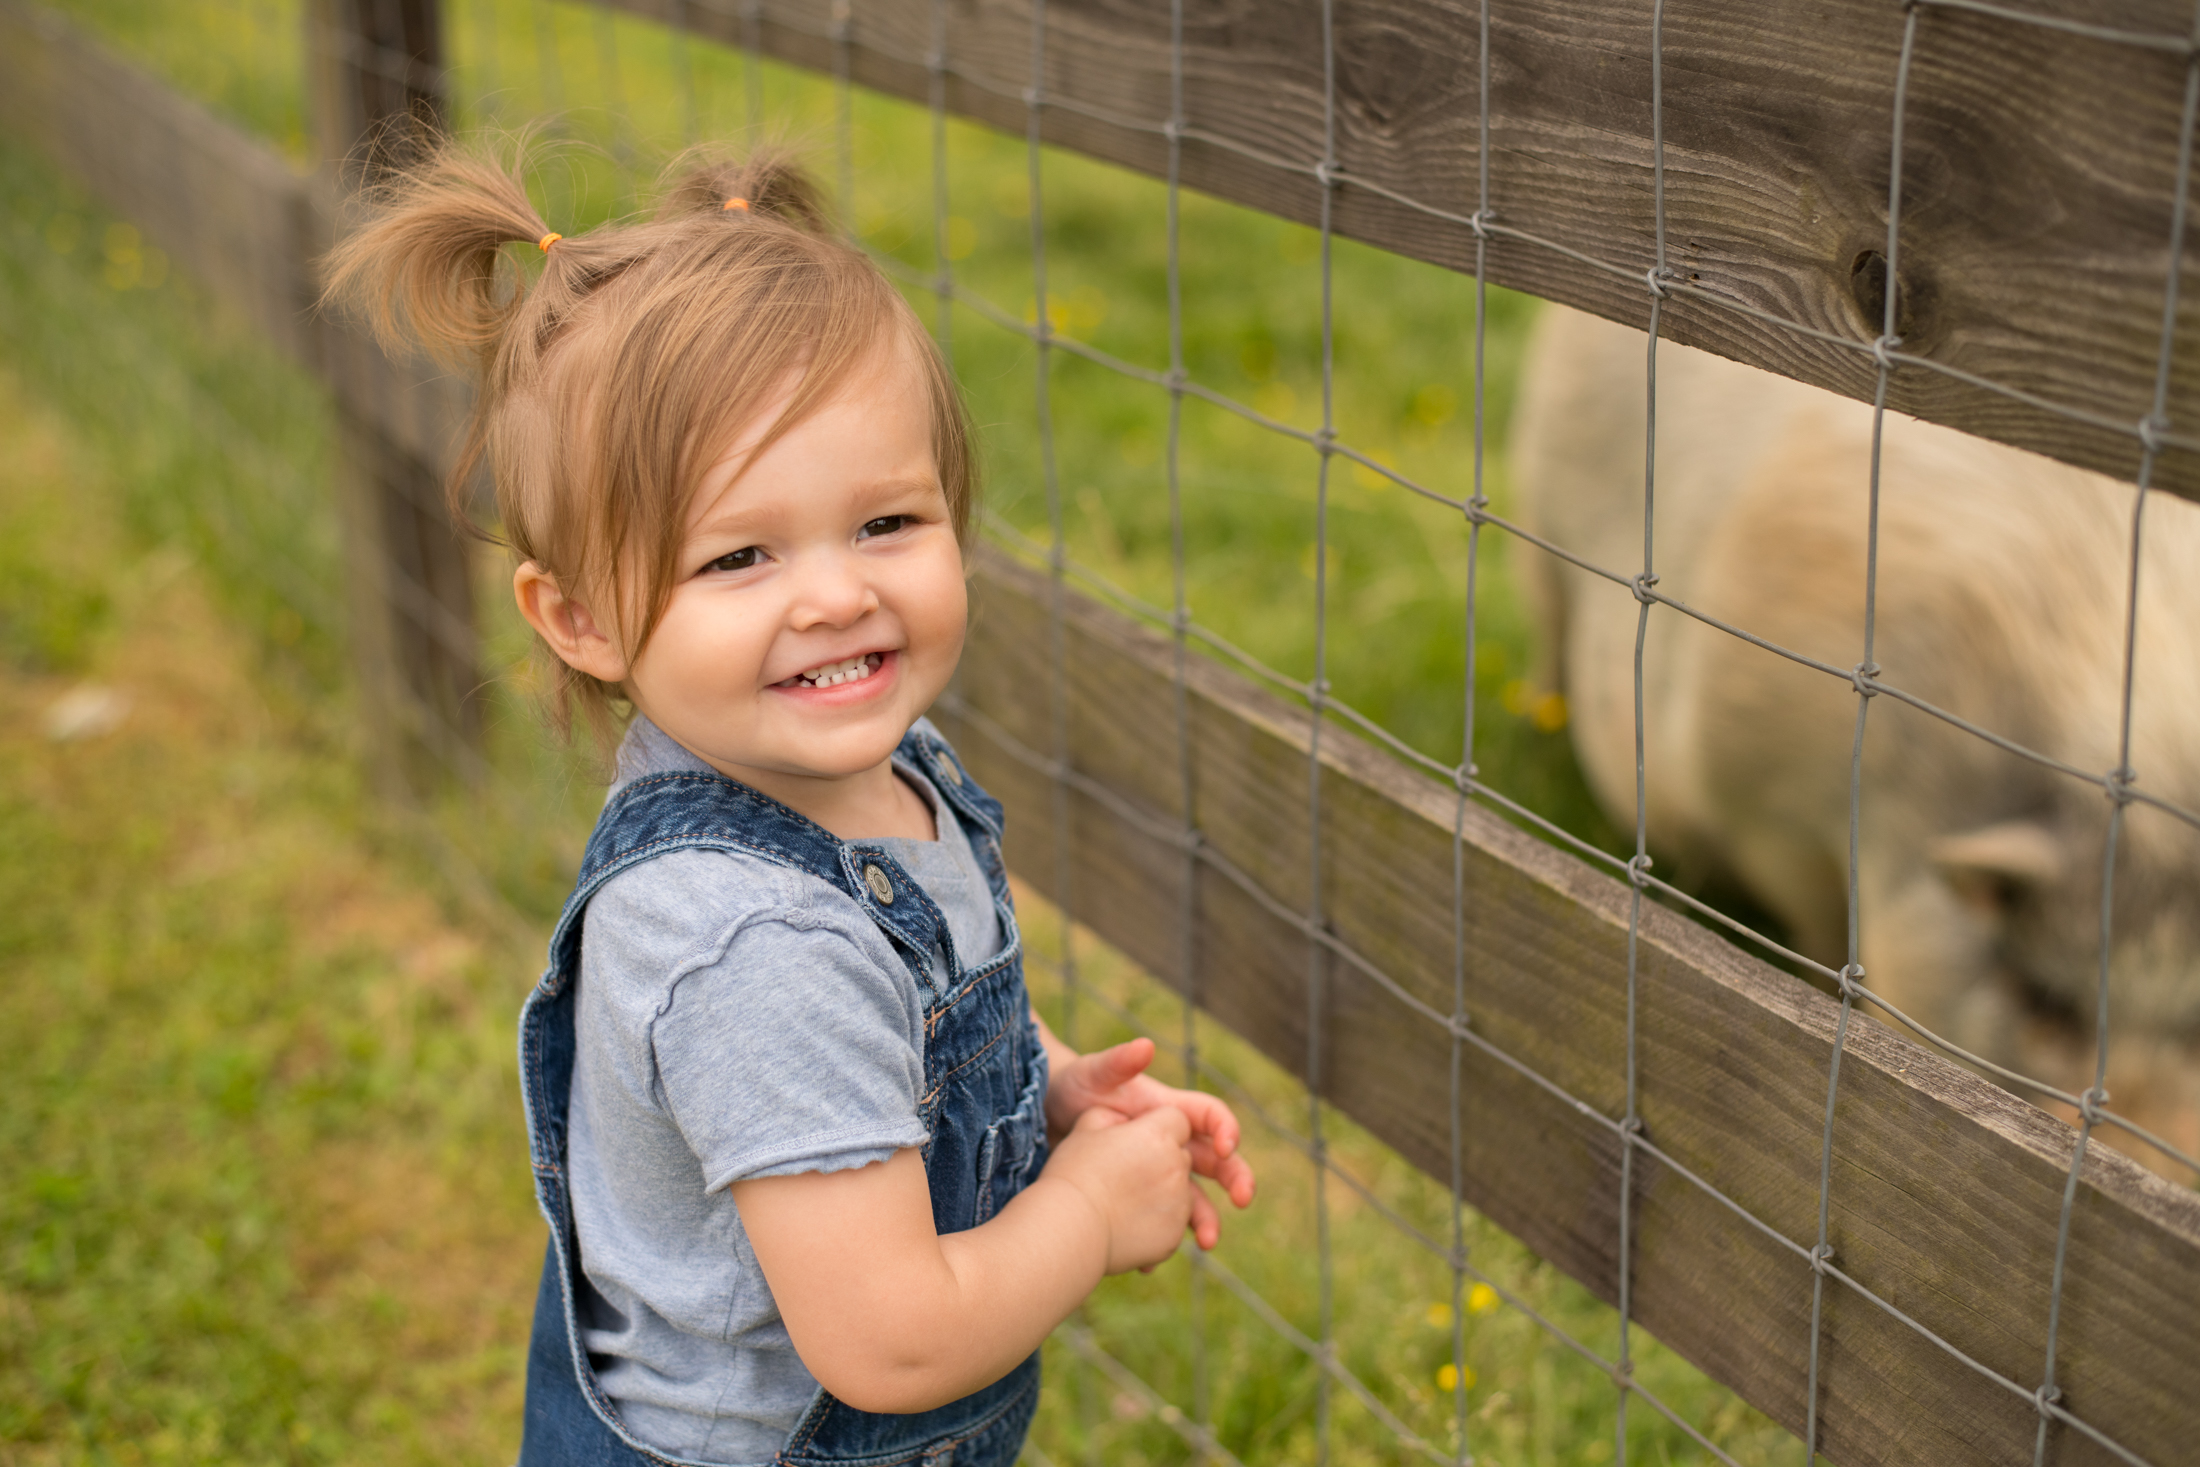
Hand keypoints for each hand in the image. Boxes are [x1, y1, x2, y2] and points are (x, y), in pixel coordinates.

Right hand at [1041, 1104, 1199, 1273]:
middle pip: (1181, 1154)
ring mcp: (1179, 1203)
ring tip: (1123, 1201)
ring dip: (1163, 1191)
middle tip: (1126, 1173)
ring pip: (1182, 1189)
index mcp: (1157, 1136)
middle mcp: (1176, 1167)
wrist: (1067, 1230)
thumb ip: (1112, 1115)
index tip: (1136, 1141)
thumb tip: (1126, 1121)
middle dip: (1162, 1159)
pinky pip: (1174, 1220)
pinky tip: (1127, 1222)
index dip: (1157, 1127)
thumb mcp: (1085, 1129)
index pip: (1177, 1119)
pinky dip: (1158, 1221)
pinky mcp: (1174, 1234)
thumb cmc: (1073, 1175)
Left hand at [1043, 1032, 1257, 1229]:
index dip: (1225, 1129)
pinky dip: (1158, 1239)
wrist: (1042, 1117)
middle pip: (1215, 1162)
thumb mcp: (1093, 1073)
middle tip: (1242, 1199)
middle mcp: (1169, 1142)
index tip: (1227, 1146)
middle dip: (1235, 1179)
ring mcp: (1154, 1171)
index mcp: (1167, 1110)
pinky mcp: (1137, 1195)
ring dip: (1203, 1220)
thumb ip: (1118, 1061)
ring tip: (1206, 1244)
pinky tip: (1151, 1260)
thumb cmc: (1073, 1086)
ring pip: (1191, 1198)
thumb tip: (1145, 1046)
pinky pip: (1157, 1220)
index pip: (1210, 1117)